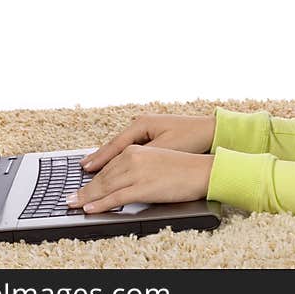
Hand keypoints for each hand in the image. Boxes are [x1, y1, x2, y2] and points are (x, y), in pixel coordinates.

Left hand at [67, 145, 214, 212]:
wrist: (202, 170)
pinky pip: (115, 197)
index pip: (108, 165)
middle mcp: (133, 158)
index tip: (80, 185)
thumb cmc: (183, 166)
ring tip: (74, 204)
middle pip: (102, 176)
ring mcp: (137, 172)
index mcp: (135, 150)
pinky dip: (100, 204)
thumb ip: (138, 163)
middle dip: (84, 188)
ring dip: (86, 197)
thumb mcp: (156, 158)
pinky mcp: (143, 187)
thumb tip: (122, 175)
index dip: (92, 177)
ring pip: (104, 187)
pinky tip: (89, 208)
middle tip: (69, 198)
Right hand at [80, 112, 215, 172]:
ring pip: (122, 147)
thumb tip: (123, 165)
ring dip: (108, 158)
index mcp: (142, 124)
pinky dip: (120, 157)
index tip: (87, 168)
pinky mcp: (153, 134)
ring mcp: (146, 128)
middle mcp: (141, 123)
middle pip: (115, 144)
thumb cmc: (190, 138)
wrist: (211, 131)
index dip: (101, 158)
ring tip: (92, 168)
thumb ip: (143, 156)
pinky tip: (113, 164)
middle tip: (83, 169)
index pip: (116, 144)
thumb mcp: (164, 148)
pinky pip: (130, 148)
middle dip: (99, 158)